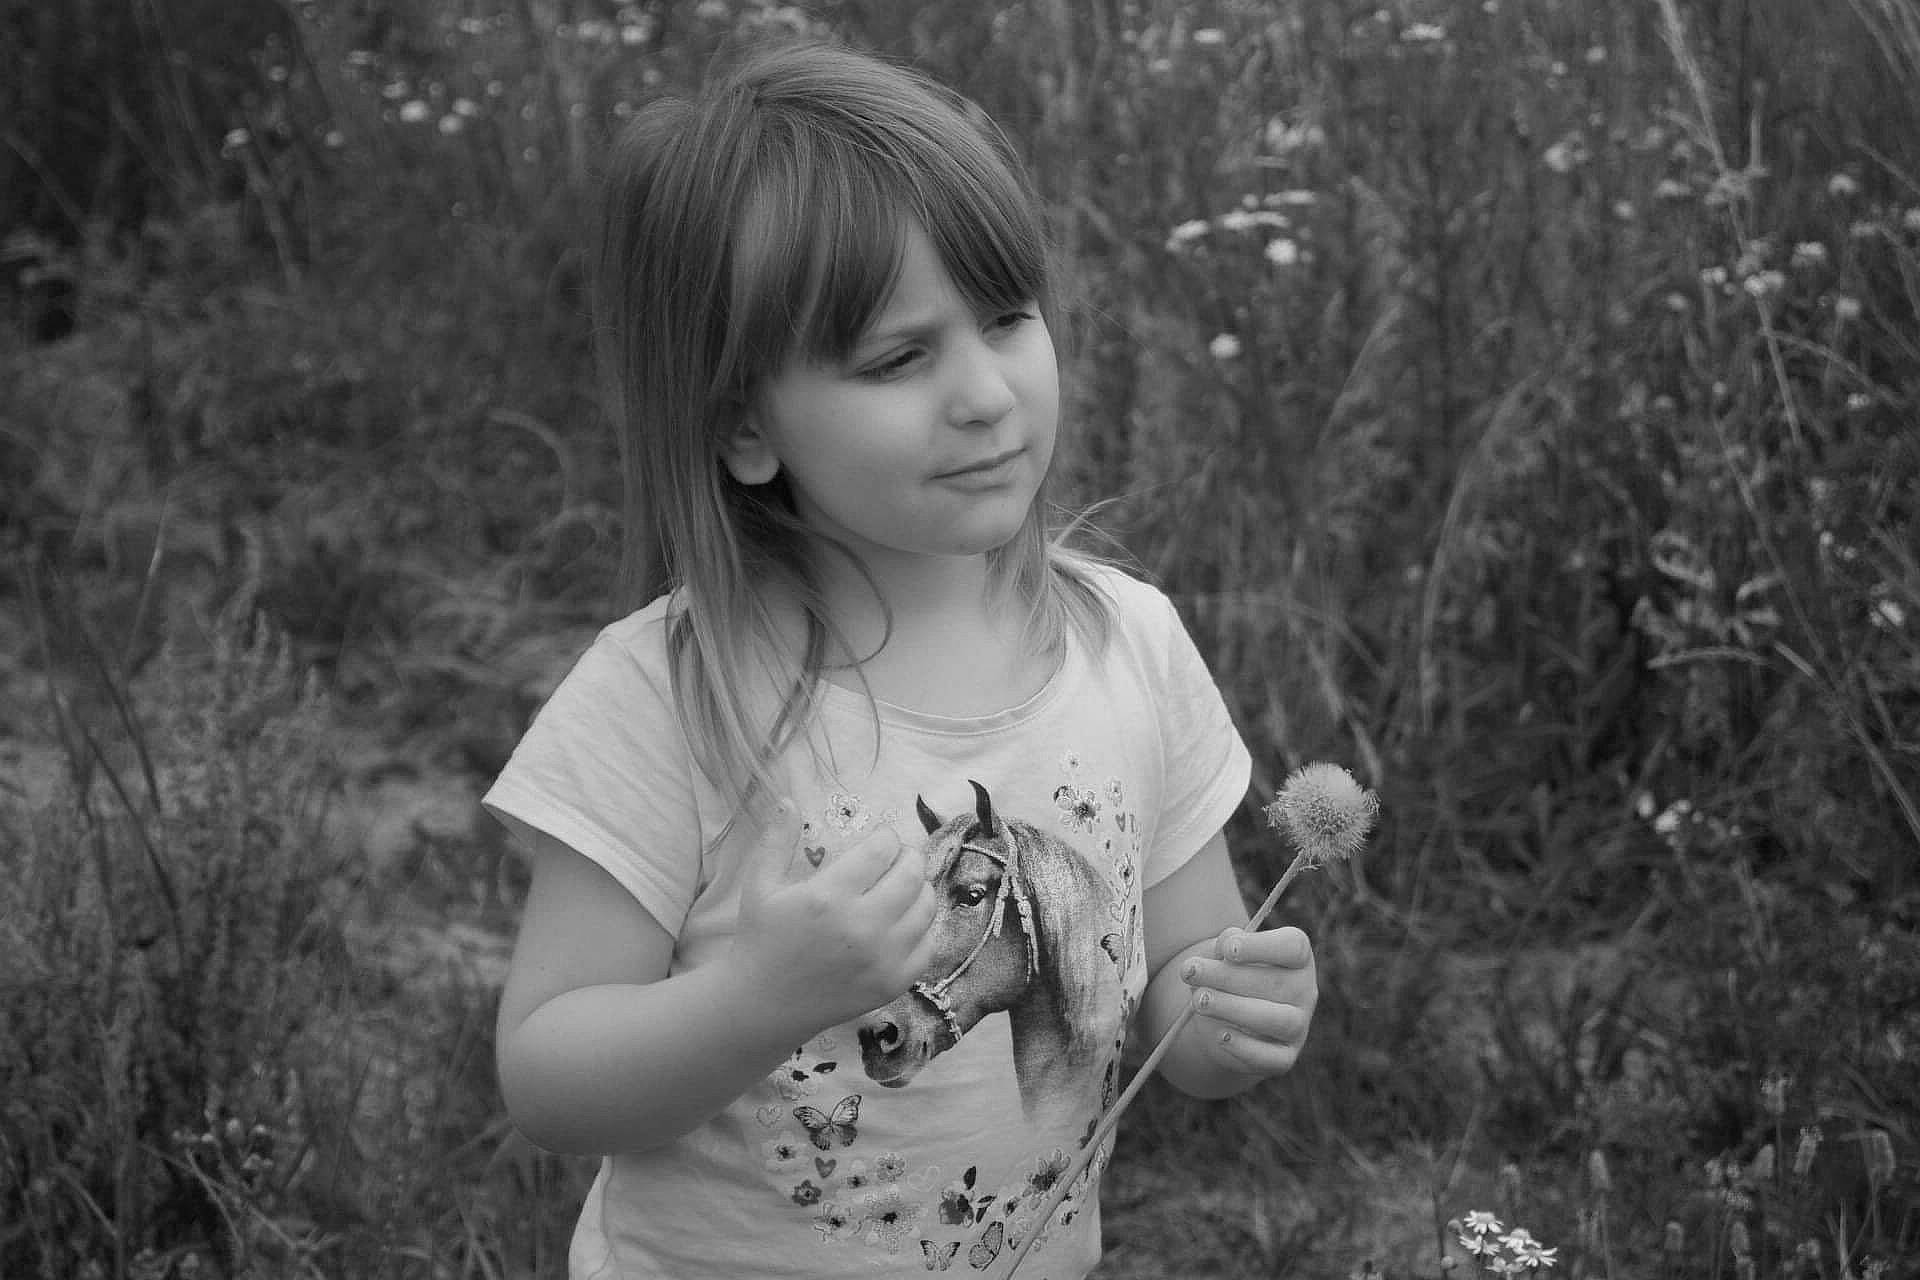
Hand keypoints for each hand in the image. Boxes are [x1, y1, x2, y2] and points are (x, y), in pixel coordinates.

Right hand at [732, 799, 939, 1029]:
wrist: (764, 1004)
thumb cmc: (760, 939)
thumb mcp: (759, 885)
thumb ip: (775, 840)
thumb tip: (789, 800)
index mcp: (829, 896)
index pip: (882, 849)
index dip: (885, 838)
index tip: (878, 841)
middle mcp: (862, 926)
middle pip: (912, 873)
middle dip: (906, 858)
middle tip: (894, 860)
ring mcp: (882, 958)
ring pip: (926, 906)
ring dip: (918, 889)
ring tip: (899, 889)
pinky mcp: (893, 983)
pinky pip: (928, 944)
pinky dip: (921, 929)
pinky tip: (902, 923)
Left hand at [1179, 925, 1317, 1076]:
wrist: (1228, 1018)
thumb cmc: (1229, 974)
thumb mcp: (1224, 954)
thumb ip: (1225, 944)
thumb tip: (1224, 948)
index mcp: (1297, 957)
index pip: (1293, 947)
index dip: (1261, 946)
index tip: (1227, 949)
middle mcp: (1304, 990)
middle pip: (1275, 982)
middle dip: (1227, 977)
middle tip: (1190, 972)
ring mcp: (1298, 1026)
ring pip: (1276, 1020)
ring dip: (1234, 1009)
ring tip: (1199, 1000)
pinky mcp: (1284, 1057)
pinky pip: (1270, 1057)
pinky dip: (1245, 1048)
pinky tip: (1221, 1035)